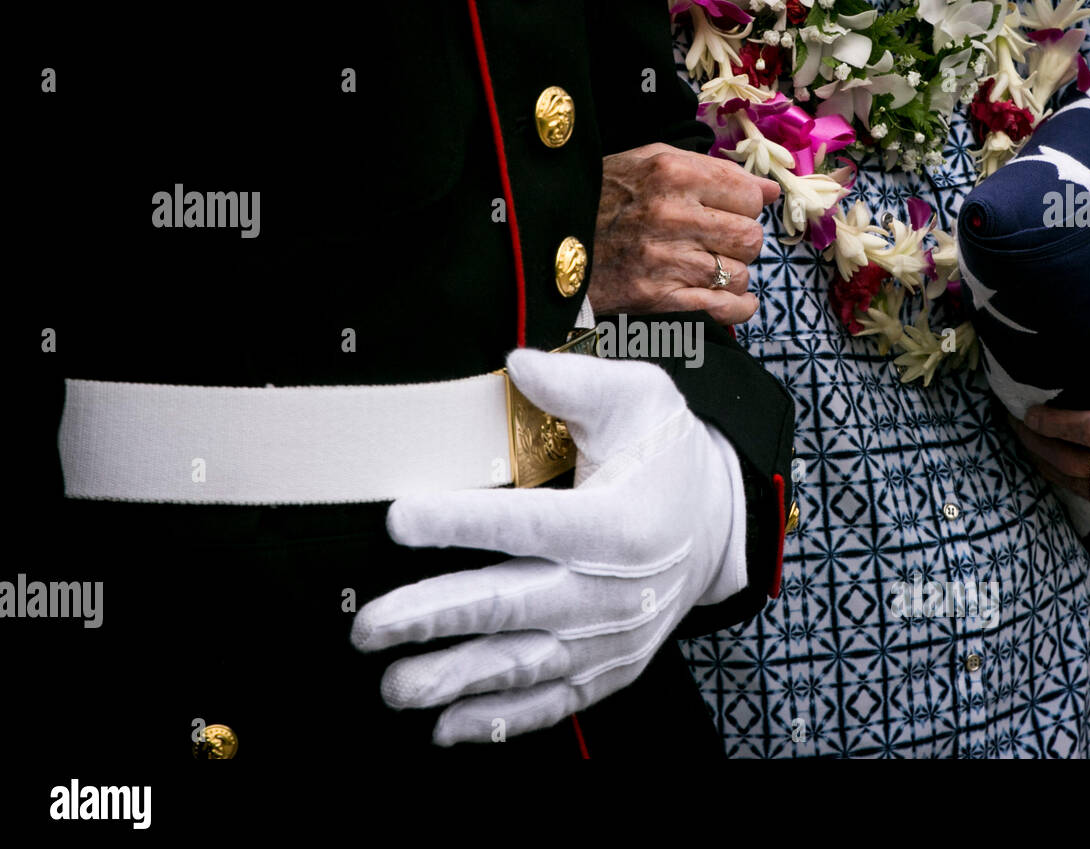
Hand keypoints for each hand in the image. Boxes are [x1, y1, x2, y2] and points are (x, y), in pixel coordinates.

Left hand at [350, 348, 746, 744]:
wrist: (718, 524)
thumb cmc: (669, 457)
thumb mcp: (640, 400)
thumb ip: (576, 387)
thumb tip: (516, 364)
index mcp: (617, 522)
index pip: (529, 524)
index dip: (461, 523)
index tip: (399, 519)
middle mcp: (613, 589)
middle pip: (513, 605)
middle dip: (435, 617)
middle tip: (370, 626)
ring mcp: (611, 638)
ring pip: (525, 664)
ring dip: (456, 678)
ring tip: (396, 685)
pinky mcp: (610, 668)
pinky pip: (553, 702)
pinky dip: (501, 720)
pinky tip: (447, 727)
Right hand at [588, 142, 779, 324]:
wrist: (550, 242)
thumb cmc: (606, 197)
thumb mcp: (651, 163)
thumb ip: (713, 170)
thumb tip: (769, 190)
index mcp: (672, 173)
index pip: (749, 195)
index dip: (745, 205)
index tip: (730, 210)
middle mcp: (671, 215)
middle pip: (750, 237)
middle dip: (742, 242)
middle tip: (720, 241)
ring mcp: (664, 261)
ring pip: (740, 274)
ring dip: (732, 274)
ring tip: (708, 266)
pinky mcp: (657, 299)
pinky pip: (723, 308)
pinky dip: (737, 307)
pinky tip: (732, 299)